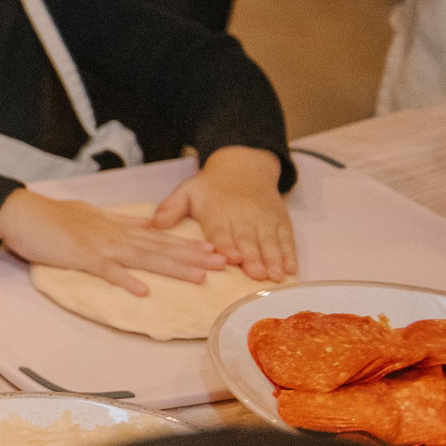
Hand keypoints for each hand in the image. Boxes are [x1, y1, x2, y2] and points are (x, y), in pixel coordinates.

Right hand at [0, 188, 227, 296]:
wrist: (20, 212)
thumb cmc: (49, 216)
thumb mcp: (88, 214)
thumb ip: (115, 222)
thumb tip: (139, 226)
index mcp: (115, 226)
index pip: (158, 236)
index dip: (187, 243)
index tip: (214, 248)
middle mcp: (113, 234)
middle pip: (159, 246)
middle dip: (193, 254)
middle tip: (223, 262)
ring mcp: (99, 245)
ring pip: (143, 256)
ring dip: (172, 266)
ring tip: (199, 276)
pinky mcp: (80, 256)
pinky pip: (106, 270)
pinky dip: (125, 280)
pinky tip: (143, 291)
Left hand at [154, 146, 295, 281]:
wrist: (244, 168)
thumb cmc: (210, 188)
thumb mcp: (187, 191)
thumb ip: (170, 208)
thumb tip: (153, 224)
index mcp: (217, 210)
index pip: (221, 230)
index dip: (226, 244)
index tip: (230, 257)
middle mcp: (242, 215)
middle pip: (248, 239)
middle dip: (253, 257)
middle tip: (256, 274)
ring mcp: (264, 219)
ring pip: (270, 240)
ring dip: (274, 259)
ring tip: (277, 276)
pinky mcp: (280, 221)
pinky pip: (287, 238)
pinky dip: (290, 254)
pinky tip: (292, 269)